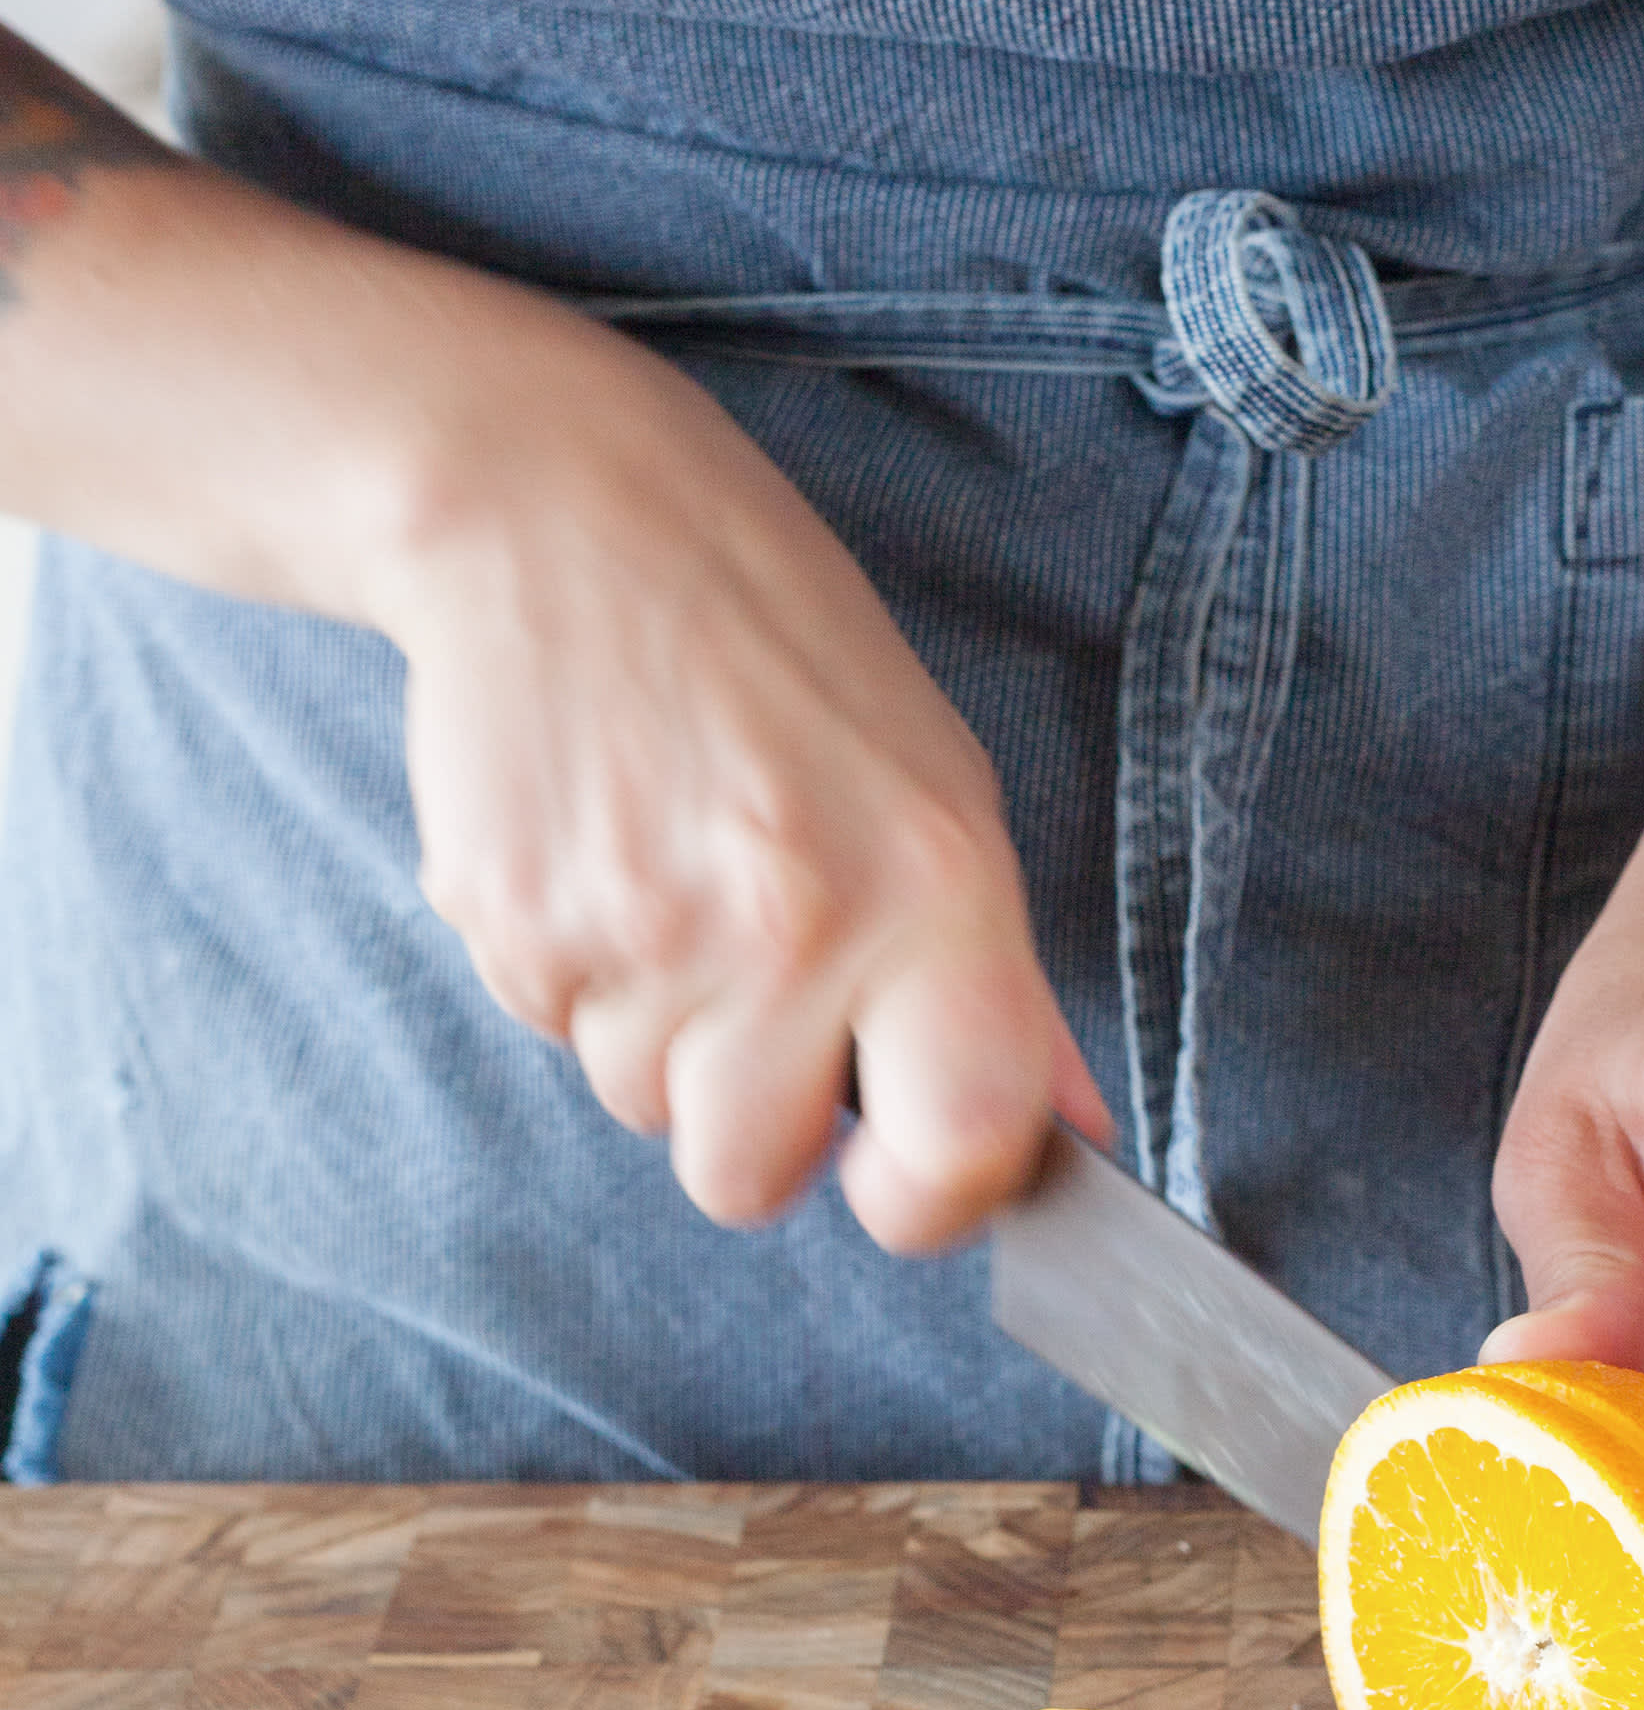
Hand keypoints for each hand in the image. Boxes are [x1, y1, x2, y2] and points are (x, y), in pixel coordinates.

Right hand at [389, 313, 1107, 1247]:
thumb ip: (996, 976)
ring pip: (642, 1109)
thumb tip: (1066, 1135)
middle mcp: (791, 924)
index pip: (963, 1147)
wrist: (566, 514)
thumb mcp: (936, 783)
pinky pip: (552, 1034)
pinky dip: (576, 970)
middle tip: (757, 974)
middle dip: (750, 1112)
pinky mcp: (510, 924)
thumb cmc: (777, 643)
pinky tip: (601, 846)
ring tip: (673, 871)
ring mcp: (638, 933)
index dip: (929, 1195)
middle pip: (752, 1180)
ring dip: (660, 1029)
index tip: (900, 1165)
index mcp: (934, 888)